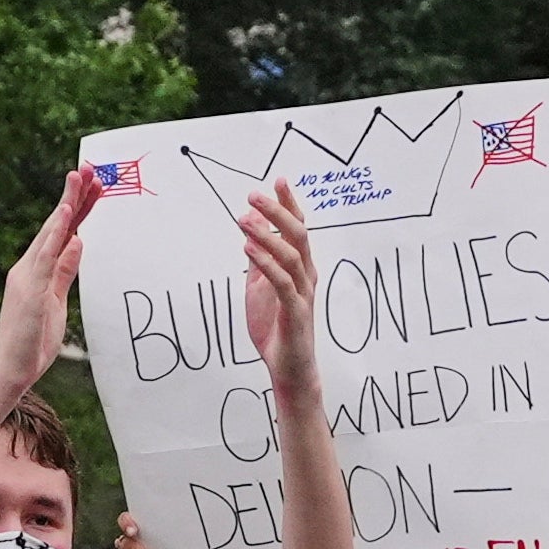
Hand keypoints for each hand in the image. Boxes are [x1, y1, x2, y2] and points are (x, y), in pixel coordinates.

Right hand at [0, 164, 96, 404]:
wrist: (8, 370)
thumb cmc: (31, 343)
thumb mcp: (56, 303)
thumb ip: (65, 273)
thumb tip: (79, 243)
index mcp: (36, 271)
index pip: (61, 233)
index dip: (76, 208)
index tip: (91, 186)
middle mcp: (29, 267)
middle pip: (55, 225)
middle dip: (73, 196)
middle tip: (90, 168)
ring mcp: (28, 276)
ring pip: (50, 232)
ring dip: (67, 204)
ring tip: (80, 178)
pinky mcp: (30, 289)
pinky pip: (46, 255)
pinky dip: (56, 232)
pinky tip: (66, 214)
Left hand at [241, 181, 323, 410]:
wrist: (288, 369)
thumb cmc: (276, 328)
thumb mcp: (260, 287)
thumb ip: (258, 261)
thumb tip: (249, 231)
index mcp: (300, 268)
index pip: (298, 229)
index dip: (289, 204)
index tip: (279, 179)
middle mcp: (306, 276)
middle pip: (297, 235)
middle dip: (277, 211)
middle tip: (254, 194)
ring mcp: (302, 293)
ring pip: (290, 255)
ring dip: (265, 234)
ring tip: (243, 219)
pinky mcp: (296, 312)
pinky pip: (282, 282)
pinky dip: (265, 263)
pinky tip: (247, 249)